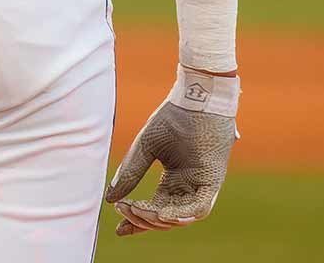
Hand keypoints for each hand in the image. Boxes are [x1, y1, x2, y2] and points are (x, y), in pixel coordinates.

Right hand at [105, 69, 238, 236]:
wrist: (196, 95)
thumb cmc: (173, 116)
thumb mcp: (146, 146)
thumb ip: (131, 172)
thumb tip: (110, 198)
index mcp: (174, 179)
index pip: (156, 209)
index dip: (138, 221)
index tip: (119, 228)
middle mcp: (188, 185)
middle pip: (167, 217)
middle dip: (144, 221)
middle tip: (125, 212)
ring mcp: (202, 184)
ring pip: (182, 217)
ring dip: (159, 219)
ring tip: (139, 210)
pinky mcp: (213, 179)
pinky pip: (200, 208)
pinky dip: (181, 214)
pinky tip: (161, 212)